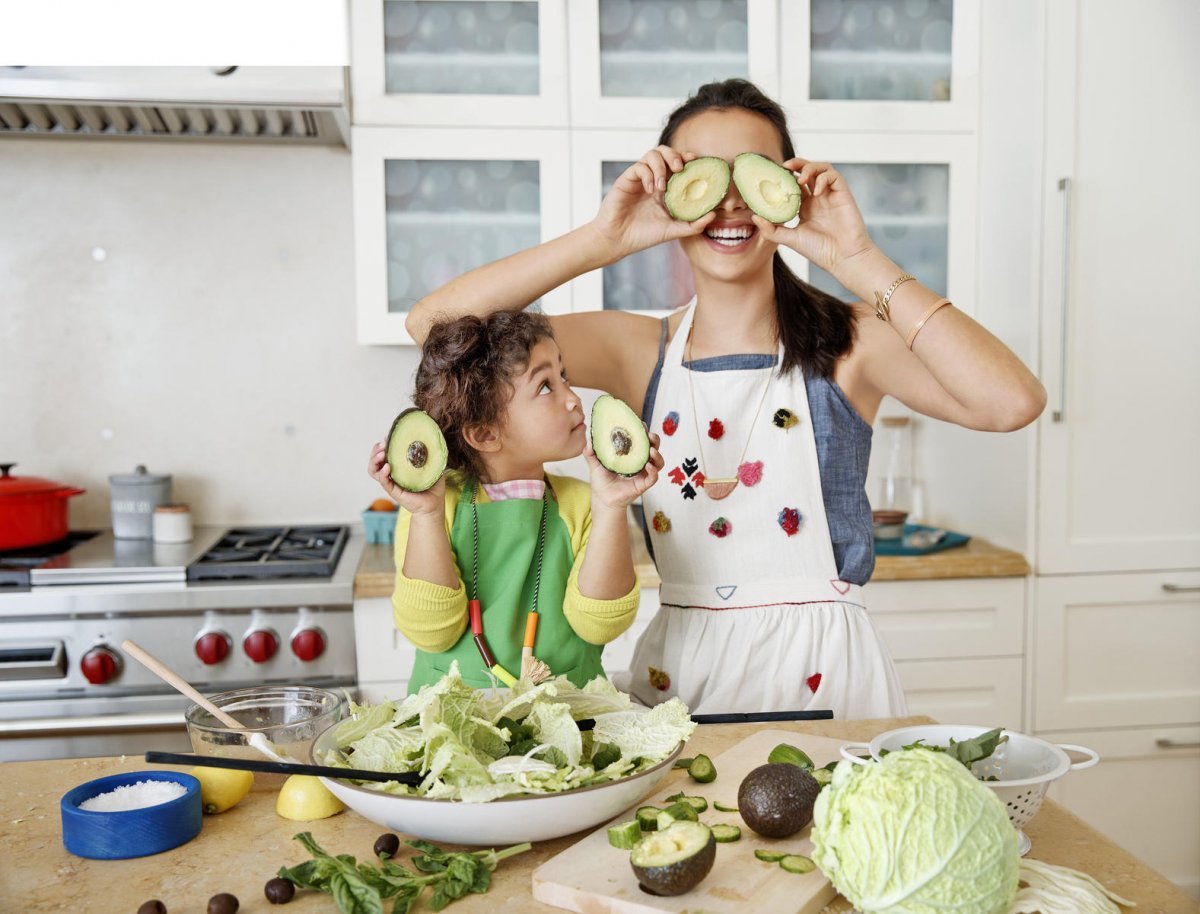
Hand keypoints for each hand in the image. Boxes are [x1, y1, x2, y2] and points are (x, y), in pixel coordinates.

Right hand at [367, 440, 445, 516]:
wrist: (434, 506)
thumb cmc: (433, 487)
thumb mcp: (433, 467)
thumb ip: (432, 455)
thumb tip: (434, 440)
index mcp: (398, 467)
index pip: (384, 454)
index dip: (383, 445)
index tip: (388, 436)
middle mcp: (392, 474)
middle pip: (375, 460)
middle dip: (376, 450)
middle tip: (383, 444)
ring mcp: (391, 483)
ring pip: (373, 470)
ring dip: (374, 460)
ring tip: (382, 453)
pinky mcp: (394, 492)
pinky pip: (384, 482)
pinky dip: (382, 473)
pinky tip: (387, 466)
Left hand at [583, 431, 663, 509]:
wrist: (602, 499)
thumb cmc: (601, 481)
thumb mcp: (594, 463)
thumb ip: (591, 452)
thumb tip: (589, 441)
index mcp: (631, 454)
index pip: (641, 439)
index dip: (643, 431)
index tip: (640, 424)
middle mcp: (640, 462)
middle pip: (654, 447)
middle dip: (654, 439)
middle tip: (649, 435)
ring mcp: (643, 473)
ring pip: (658, 462)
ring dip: (657, 454)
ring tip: (651, 450)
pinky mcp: (643, 484)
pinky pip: (653, 477)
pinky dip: (653, 471)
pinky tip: (648, 465)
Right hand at [589, 145, 716, 260]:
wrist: (618, 240)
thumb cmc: (644, 235)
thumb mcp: (673, 230)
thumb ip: (693, 224)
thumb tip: (714, 215)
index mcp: (666, 188)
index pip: (679, 164)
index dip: (688, 159)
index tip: (697, 163)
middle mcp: (653, 179)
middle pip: (666, 152)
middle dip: (675, 155)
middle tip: (680, 168)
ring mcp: (640, 178)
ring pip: (652, 154)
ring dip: (660, 166)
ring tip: (662, 186)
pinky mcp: (627, 179)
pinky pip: (639, 166)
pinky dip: (648, 174)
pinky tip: (651, 190)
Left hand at [751, 159, 875, 275]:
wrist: (843, 258)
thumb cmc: (820, 251)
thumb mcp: (789, 239)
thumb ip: (771, 229)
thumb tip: (754, 216)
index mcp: (805, 207)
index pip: (793, 185)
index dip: (784, 178)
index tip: (772, 177)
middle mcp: (818, 198)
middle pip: (807, 171)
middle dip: (796, 164)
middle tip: (784, 167)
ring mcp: (830, 195)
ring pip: (821, 168)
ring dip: (809, 168)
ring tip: (800, 178)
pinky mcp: (843, 194)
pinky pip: (833, 176)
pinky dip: (823, 178)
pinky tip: (816, 192)